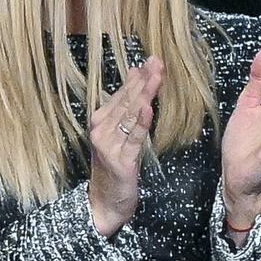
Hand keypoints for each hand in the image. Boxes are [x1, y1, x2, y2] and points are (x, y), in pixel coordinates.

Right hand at [87, 57, 163, 237]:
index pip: (122, 93)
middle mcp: (101, 129)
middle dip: (144, 80)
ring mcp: (109, 144)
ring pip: (130, 115)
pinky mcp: (120, 160)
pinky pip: (133, 139)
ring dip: (144, 95)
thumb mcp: (120, 134)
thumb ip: (127, 107)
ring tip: (156, 77)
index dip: (139, 76)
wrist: (104, 201)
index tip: (153, 59)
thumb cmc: (115, 165)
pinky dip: (141, 124)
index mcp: (101, 120)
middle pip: (126, 100)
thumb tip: (137, 75)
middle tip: (158, 61)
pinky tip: (149, 110)